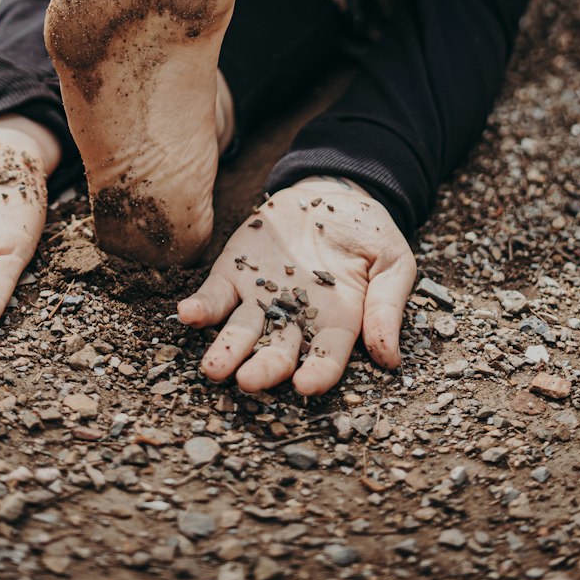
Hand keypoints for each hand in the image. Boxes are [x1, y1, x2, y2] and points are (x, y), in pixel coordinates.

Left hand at [178, 177, 415, 395]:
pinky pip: (215, 296)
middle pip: (277, 351)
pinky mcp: (234, 274)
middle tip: (248, 381)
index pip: (326, 356)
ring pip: (241, 332)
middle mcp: (294, 319)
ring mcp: (260, 299)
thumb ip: (387, 305)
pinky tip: (187, 314)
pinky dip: (201, 308)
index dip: (317, 373)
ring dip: (226, 351)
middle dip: (263, 369)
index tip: (305, 386)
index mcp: (337, 323)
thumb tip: (389, 358)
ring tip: (212, 368)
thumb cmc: (368, 233)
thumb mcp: (392, 262)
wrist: (332, 193)